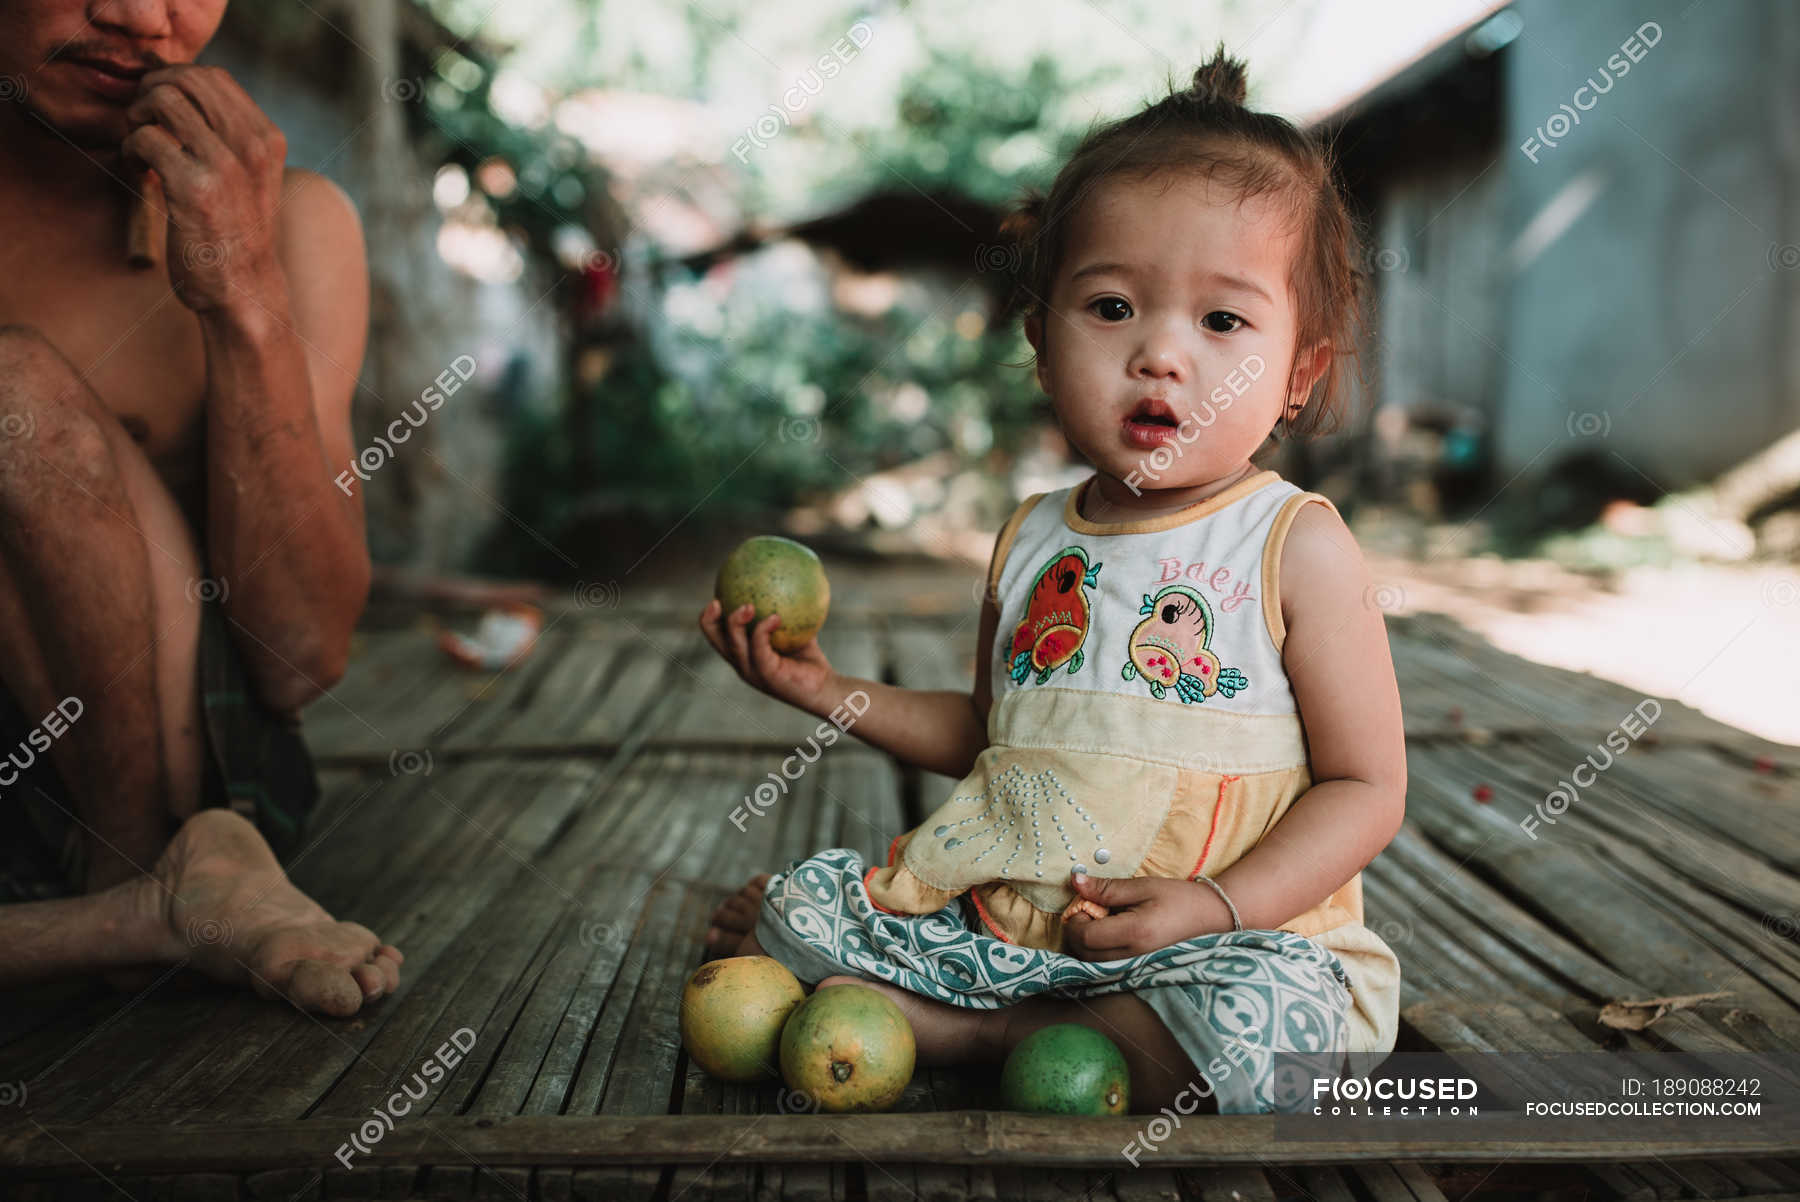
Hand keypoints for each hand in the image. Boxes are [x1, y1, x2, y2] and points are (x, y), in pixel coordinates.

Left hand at [121, 65, 287, 311]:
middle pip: (186, 78)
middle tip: (143, 124)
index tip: (161, 112)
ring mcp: (225, 165)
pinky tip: (137, 173)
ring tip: (139, 147)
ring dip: (137, 117)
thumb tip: (176, 87)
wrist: (244, 290)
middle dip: (151, 92)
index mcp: (267, 138)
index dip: (175, 82)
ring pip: (163, 99)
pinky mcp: (193, 188)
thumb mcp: (250, 176)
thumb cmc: (236, 233)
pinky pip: (145, 139)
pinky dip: (129, 150)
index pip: (214, 76)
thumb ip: (228, 135)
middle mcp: (251, 145)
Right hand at [698, 599, 836, 713]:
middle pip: (716, 641)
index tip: (716, 594)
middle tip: (716, 600)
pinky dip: (764, 631)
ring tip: (746, 605)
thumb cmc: (809, 658)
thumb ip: (787, 610)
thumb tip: (787, 578)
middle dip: (710, 621)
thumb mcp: (795, 629)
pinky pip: (760, 649)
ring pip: (734, 645)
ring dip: (736, 623)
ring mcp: (752, 672)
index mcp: (743, 653)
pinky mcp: (767, 676)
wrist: (824, 687)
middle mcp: (743, 663)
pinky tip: (775, 616)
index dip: (709, 617)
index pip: (717, 635)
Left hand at [1060, 870, 1226, 960]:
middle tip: (1091, 910)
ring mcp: (1136, 969)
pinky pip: (1105, 968)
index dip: (1075, 919)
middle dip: (1077, 932)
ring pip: (1091, 964)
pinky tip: (1110, 936)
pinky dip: (1097, 953)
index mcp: (1134, 933)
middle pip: (1083, 954)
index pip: (1085, 936)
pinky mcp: (1138, 972)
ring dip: (1085, 943)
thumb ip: (1107, 888)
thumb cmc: (1179, 898)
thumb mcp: (1143, 886)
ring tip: (1103, 921)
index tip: (1084, 902)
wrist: (1211, 918)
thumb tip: (1075, 880)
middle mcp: (1133, 957)